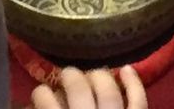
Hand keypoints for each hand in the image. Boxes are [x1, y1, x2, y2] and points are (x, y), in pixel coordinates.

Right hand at [31, 65, 145, 108]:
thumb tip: (35, 105)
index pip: (46, 103)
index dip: (41, 95)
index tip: (38, 92)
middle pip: (78, 89)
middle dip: (70, 77)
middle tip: (65, 75)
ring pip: (107, 90)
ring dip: (97, 77)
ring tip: (90, 73)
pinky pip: (138, 101)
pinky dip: (134, 83)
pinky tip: (127, 69)